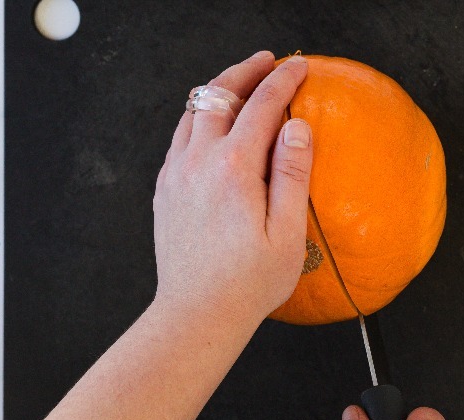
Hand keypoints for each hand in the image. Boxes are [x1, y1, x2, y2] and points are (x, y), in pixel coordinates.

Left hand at [153, 51, 311, 319]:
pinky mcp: (165, 189)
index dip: (283, 81)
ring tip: (241, 86)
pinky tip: (214, 127)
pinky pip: (180, 136)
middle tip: (267, 62)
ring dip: (219, 92)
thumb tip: (297, 128)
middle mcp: (198, 163)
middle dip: (245, 71)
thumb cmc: (248, 283)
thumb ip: (293, 174)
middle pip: (219, 95)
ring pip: (193, 111)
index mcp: (234, 170)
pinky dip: (199, 118)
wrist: (196, 314)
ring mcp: (176, 174)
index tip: (298, 67)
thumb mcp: (287, 233)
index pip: (262, 106)